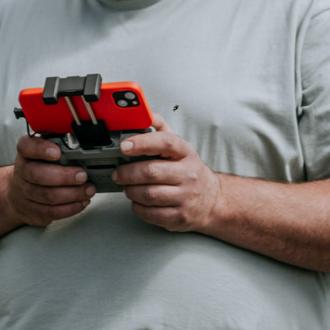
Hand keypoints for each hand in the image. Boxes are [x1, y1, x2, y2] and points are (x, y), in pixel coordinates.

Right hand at [7, 131, 93, 228]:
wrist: (18, 194)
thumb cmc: (38, 169)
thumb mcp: (44, 155)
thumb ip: (59, 150)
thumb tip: (84, 152)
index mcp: (26, 153)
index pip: (26, 146)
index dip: (40, 149)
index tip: (57, 152)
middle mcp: (22, 172)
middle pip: (37, 174)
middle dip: (64, 176)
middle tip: (82, 176)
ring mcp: (24, 193)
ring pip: (48, 196)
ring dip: (73, 194)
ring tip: (88, 190)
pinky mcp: (31, 211)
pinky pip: (51, 212)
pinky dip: (70, 208)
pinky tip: (81, 202)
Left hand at [115, 116, 220, 232]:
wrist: (212, 200)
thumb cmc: (189, 171)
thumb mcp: (180, 147)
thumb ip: (161, 129)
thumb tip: (145, 114)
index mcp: (186, 153)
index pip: (165, 143)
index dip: (142, 143)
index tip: (124, 146)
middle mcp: (188, 174)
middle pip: (151, 172)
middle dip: (127, 173)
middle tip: (118, 173)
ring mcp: (185, 197)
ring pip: (148, 194)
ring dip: (130, 191)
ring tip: (127, 187)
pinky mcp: (180, 216)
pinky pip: (151, 214)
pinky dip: (137, 207)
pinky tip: (137, 201)